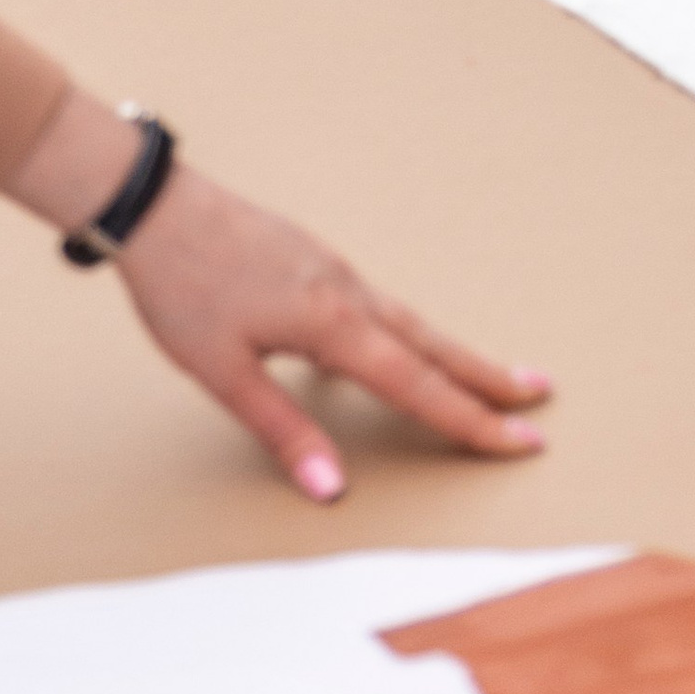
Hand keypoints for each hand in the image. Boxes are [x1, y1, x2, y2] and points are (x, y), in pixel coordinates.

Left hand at [7, 88, 547, 500]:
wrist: (152, 203)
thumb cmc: (180, 285)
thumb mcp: (221, 370)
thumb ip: (282, 430)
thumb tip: (332, 490)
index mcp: (332, 323)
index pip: (418, 385)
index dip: (471, 421)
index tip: (523, 442)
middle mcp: (345, 292)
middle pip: (432, 344)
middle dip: (487, 378)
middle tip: (543, 399)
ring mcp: (331, 270)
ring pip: (408, 321)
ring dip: (454, 353)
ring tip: (494, 375)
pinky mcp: (310, 259)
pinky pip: (375, 306)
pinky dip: (407, 333)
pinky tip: (392, 348)